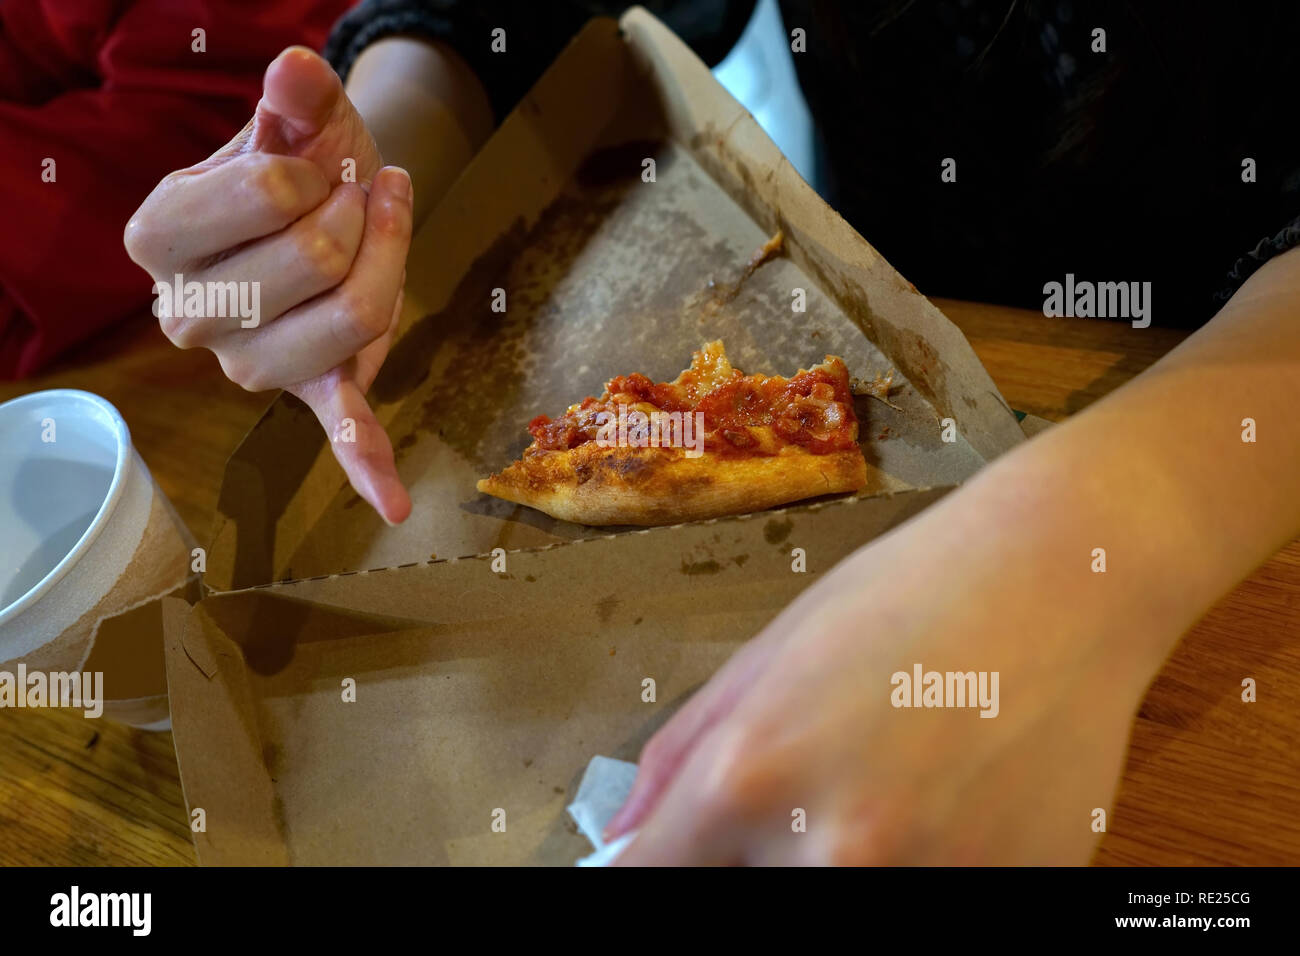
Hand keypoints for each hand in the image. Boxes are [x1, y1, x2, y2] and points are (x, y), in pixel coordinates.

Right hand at [125, 47, 412, 522]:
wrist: (324, 200)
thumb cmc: (298, 162)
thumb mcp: (291, 121)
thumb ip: (292, 98)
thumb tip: (298, 73)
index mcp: (160, 237)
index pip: (267, 199)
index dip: (314, 170)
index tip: (315, 164)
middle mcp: (190, 313)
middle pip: (317, 262)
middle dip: (360, 214)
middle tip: (361, 193)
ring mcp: (250, 362)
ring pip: (356, 319)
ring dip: (390, 263)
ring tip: (385, 219)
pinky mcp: (313, 390)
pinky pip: (340, 430)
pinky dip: (368, 465)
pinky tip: (393, 505)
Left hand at [607, 475, 1161, 863]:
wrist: (1062, 582)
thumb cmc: (908, 597)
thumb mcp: (768, 655)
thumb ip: (681, 757)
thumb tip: (627, 839)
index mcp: (748, 777)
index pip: (650, 881)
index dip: (655, 873)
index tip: (674, 863)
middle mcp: (828, 849)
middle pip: (747, 904)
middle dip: (756, 861)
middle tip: (806, 799)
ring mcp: (928, 883)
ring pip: (836, 906)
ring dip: (838, 866)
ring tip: (888, 794)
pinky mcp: (1005, 896)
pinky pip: (929, 904)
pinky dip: (924, 865)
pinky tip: (948, 809)